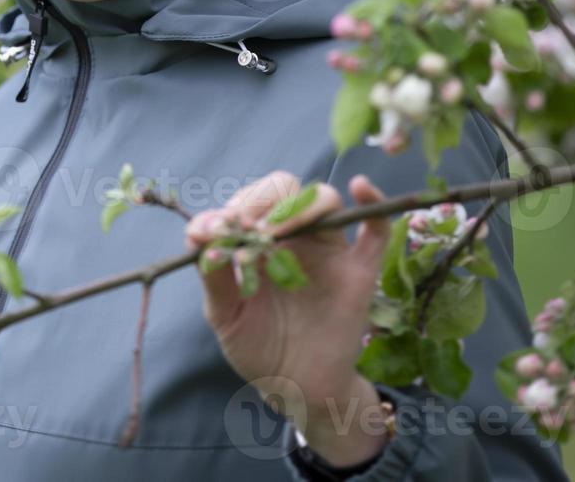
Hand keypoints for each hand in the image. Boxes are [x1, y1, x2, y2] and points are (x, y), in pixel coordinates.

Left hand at [184, 171, 392, 465]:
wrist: (294, 388)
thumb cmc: (257, 346)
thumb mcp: (224, 314)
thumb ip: (213, 276)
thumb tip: (197, 235)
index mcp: (259, 240)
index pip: (250, 202)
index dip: (233, 207)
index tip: (213, 230)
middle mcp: (294, 238)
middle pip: (286, 190)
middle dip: (262, 200)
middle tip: (246, 228)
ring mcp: (328, 252)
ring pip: (323, 201)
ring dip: (297, 207)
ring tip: (273, 231)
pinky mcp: (359, 272)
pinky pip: (376, 231)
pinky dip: (373, 204)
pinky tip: (360, 187)